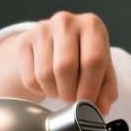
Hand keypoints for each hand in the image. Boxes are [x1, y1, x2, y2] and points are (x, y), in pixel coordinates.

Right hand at [0, 12, 118, 114]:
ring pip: (45, 74)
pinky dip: (39, 90)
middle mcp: (66, 22)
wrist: (54, 45)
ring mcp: (42, 29)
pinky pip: (30, 78)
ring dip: (54, 92)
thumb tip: (102, 108)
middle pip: (65, 67)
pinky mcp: (23, 41)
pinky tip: (47, 83)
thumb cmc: (83, 58)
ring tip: (61, 89)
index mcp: (92, 25)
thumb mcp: (103, 72)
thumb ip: (107, 91)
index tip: (88, 103)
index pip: (93, 59)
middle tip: (72, 99)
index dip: (90, 87)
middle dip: (69, 93)